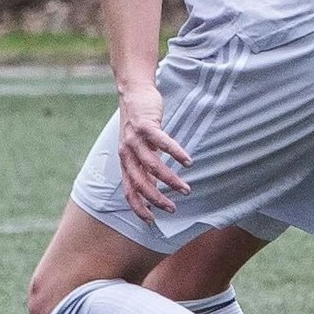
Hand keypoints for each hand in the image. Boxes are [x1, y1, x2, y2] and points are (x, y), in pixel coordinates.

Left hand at [116, 84, 191, 221]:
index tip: (152, 221)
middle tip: (173, 208)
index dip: (138, 207)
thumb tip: (154, 187)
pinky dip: (175, 153)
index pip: (129, 191)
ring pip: (152, 166)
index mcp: (125, 161)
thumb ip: (144, 166)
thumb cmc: (139, 123)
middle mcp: (126, 153)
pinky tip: (188, 161)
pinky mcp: (145, 125)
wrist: (133, 93)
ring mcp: (135, 139)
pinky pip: (162, 143)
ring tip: (186, 189)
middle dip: (156, 199)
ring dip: (169, 180)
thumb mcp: (138, 147)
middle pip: (140, 183)